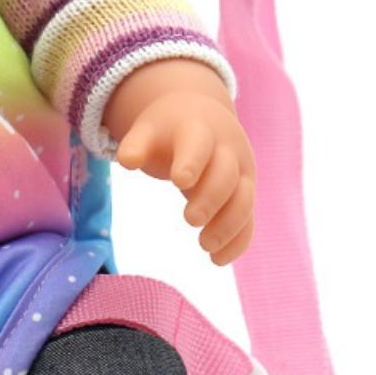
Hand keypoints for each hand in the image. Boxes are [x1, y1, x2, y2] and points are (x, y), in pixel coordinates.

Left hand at [104, 60, 255, 266]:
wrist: (200, 115)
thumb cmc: (168, 129)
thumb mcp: (148, 130)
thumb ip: (135, 145)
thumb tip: (126, 161)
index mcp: (199, 131)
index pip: (199, 145)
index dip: (192, 162)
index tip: (179, 182)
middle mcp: (227, 151)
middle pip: (226, 176)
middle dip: (211, 199)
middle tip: (189, 220)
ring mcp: (241, 173)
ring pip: (244, 200)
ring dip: (228, 225)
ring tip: (205, 246)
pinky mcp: (245, 193)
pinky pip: (249, 219)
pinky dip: (238, 240)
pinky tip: (218, 260)